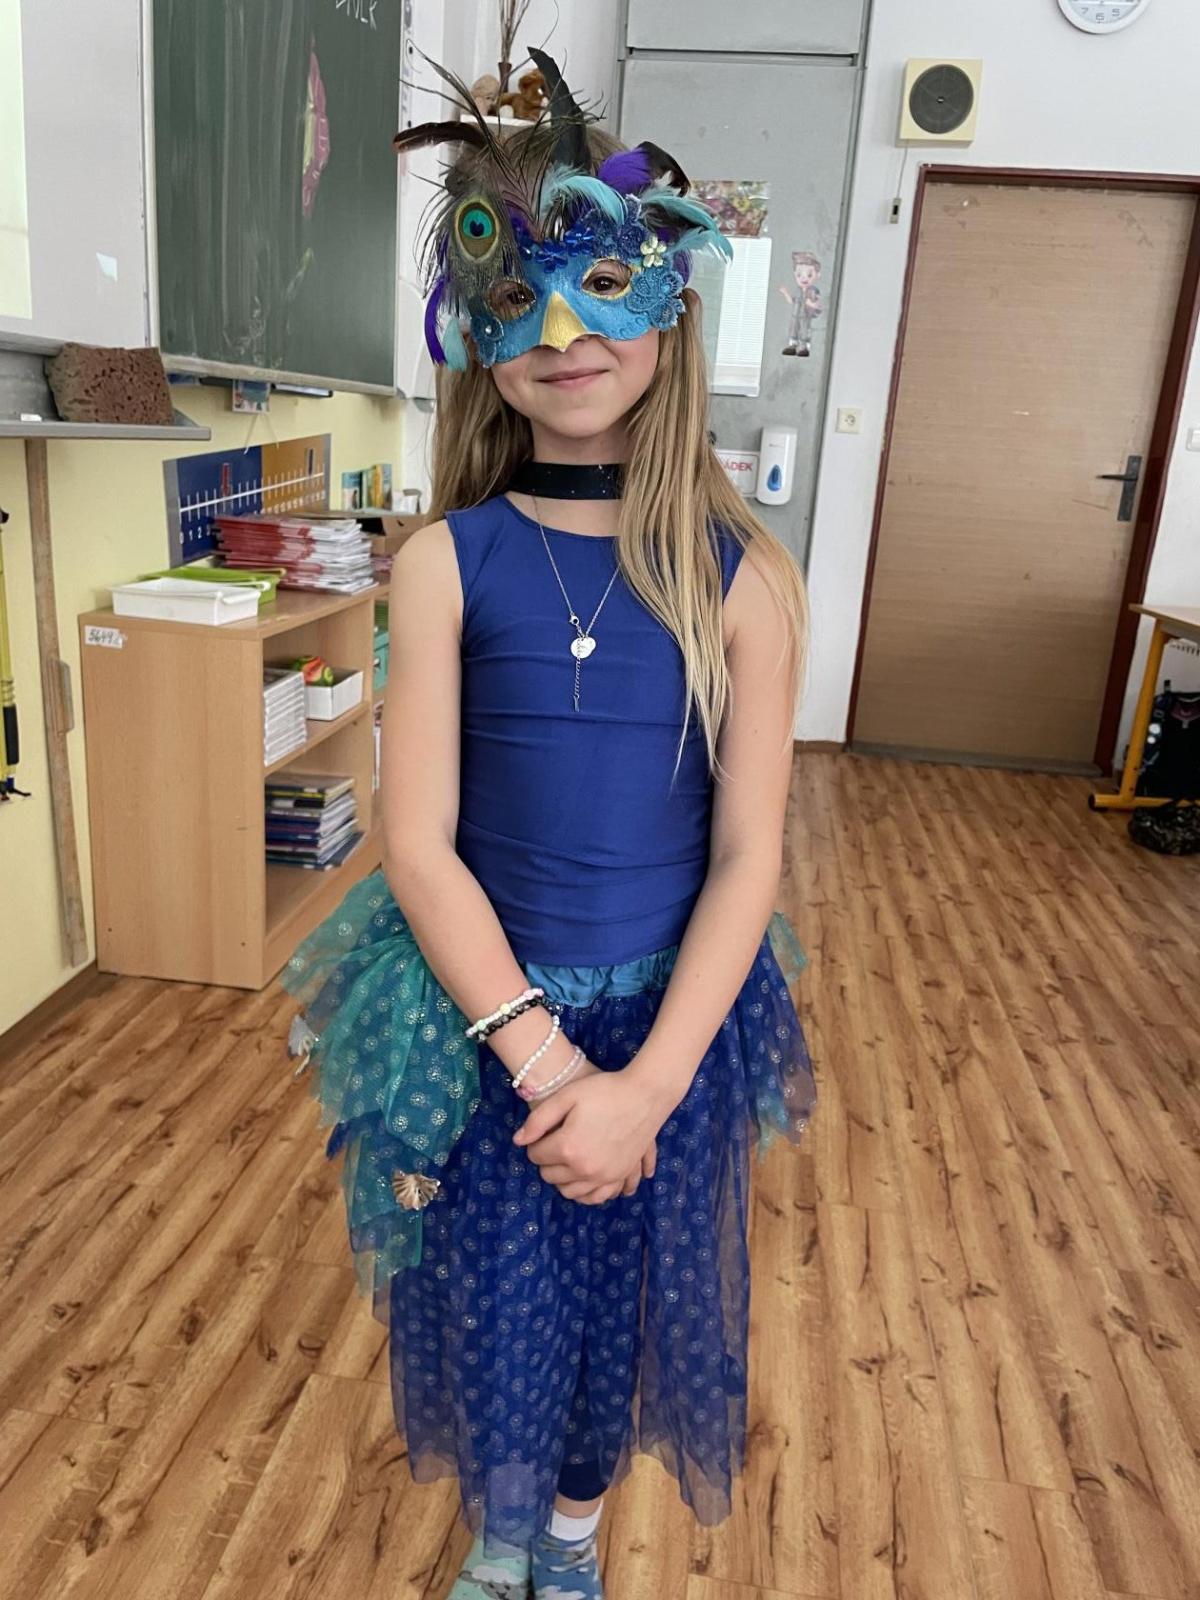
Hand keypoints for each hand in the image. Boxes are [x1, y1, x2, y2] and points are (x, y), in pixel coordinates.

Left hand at [513, 1066, 667, 1203]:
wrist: (645, 1095)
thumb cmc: (604, 1090)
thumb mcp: (567, 1096)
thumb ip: (538, 1120)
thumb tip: (518, 1141)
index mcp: (568, 1147)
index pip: (535, 1155)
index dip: (535, 1143)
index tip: (543, 1132)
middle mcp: (584, 1168)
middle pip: (549, 1176)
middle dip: (546, 1161)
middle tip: (554, 1143)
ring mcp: (604, 1176)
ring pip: (569, 1191)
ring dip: (562, 1178)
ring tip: (567, 1158)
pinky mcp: (619, 1177)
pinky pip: (596, 1197)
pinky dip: (585, 1192)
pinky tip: (582, 1179)